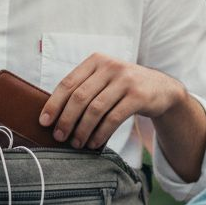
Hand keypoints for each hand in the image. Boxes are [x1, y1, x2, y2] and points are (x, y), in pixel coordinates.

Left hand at [38, 54, 184, 149]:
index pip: (68, 83)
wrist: (161, 89)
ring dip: (82, 130)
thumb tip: (55, 115)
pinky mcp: (138, 96)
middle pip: (80, 97)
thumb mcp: (104, 79)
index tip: (44, 122)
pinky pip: (113, 118)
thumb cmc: (124, 87)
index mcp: (96, 60)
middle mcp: (110, 67)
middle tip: (59, 137)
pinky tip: (94, 143)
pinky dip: (100, 133)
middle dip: (66, 120)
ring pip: (95, 109)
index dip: (54, 104)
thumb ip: (84, 88)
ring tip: (76, 143)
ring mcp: (126, 80)